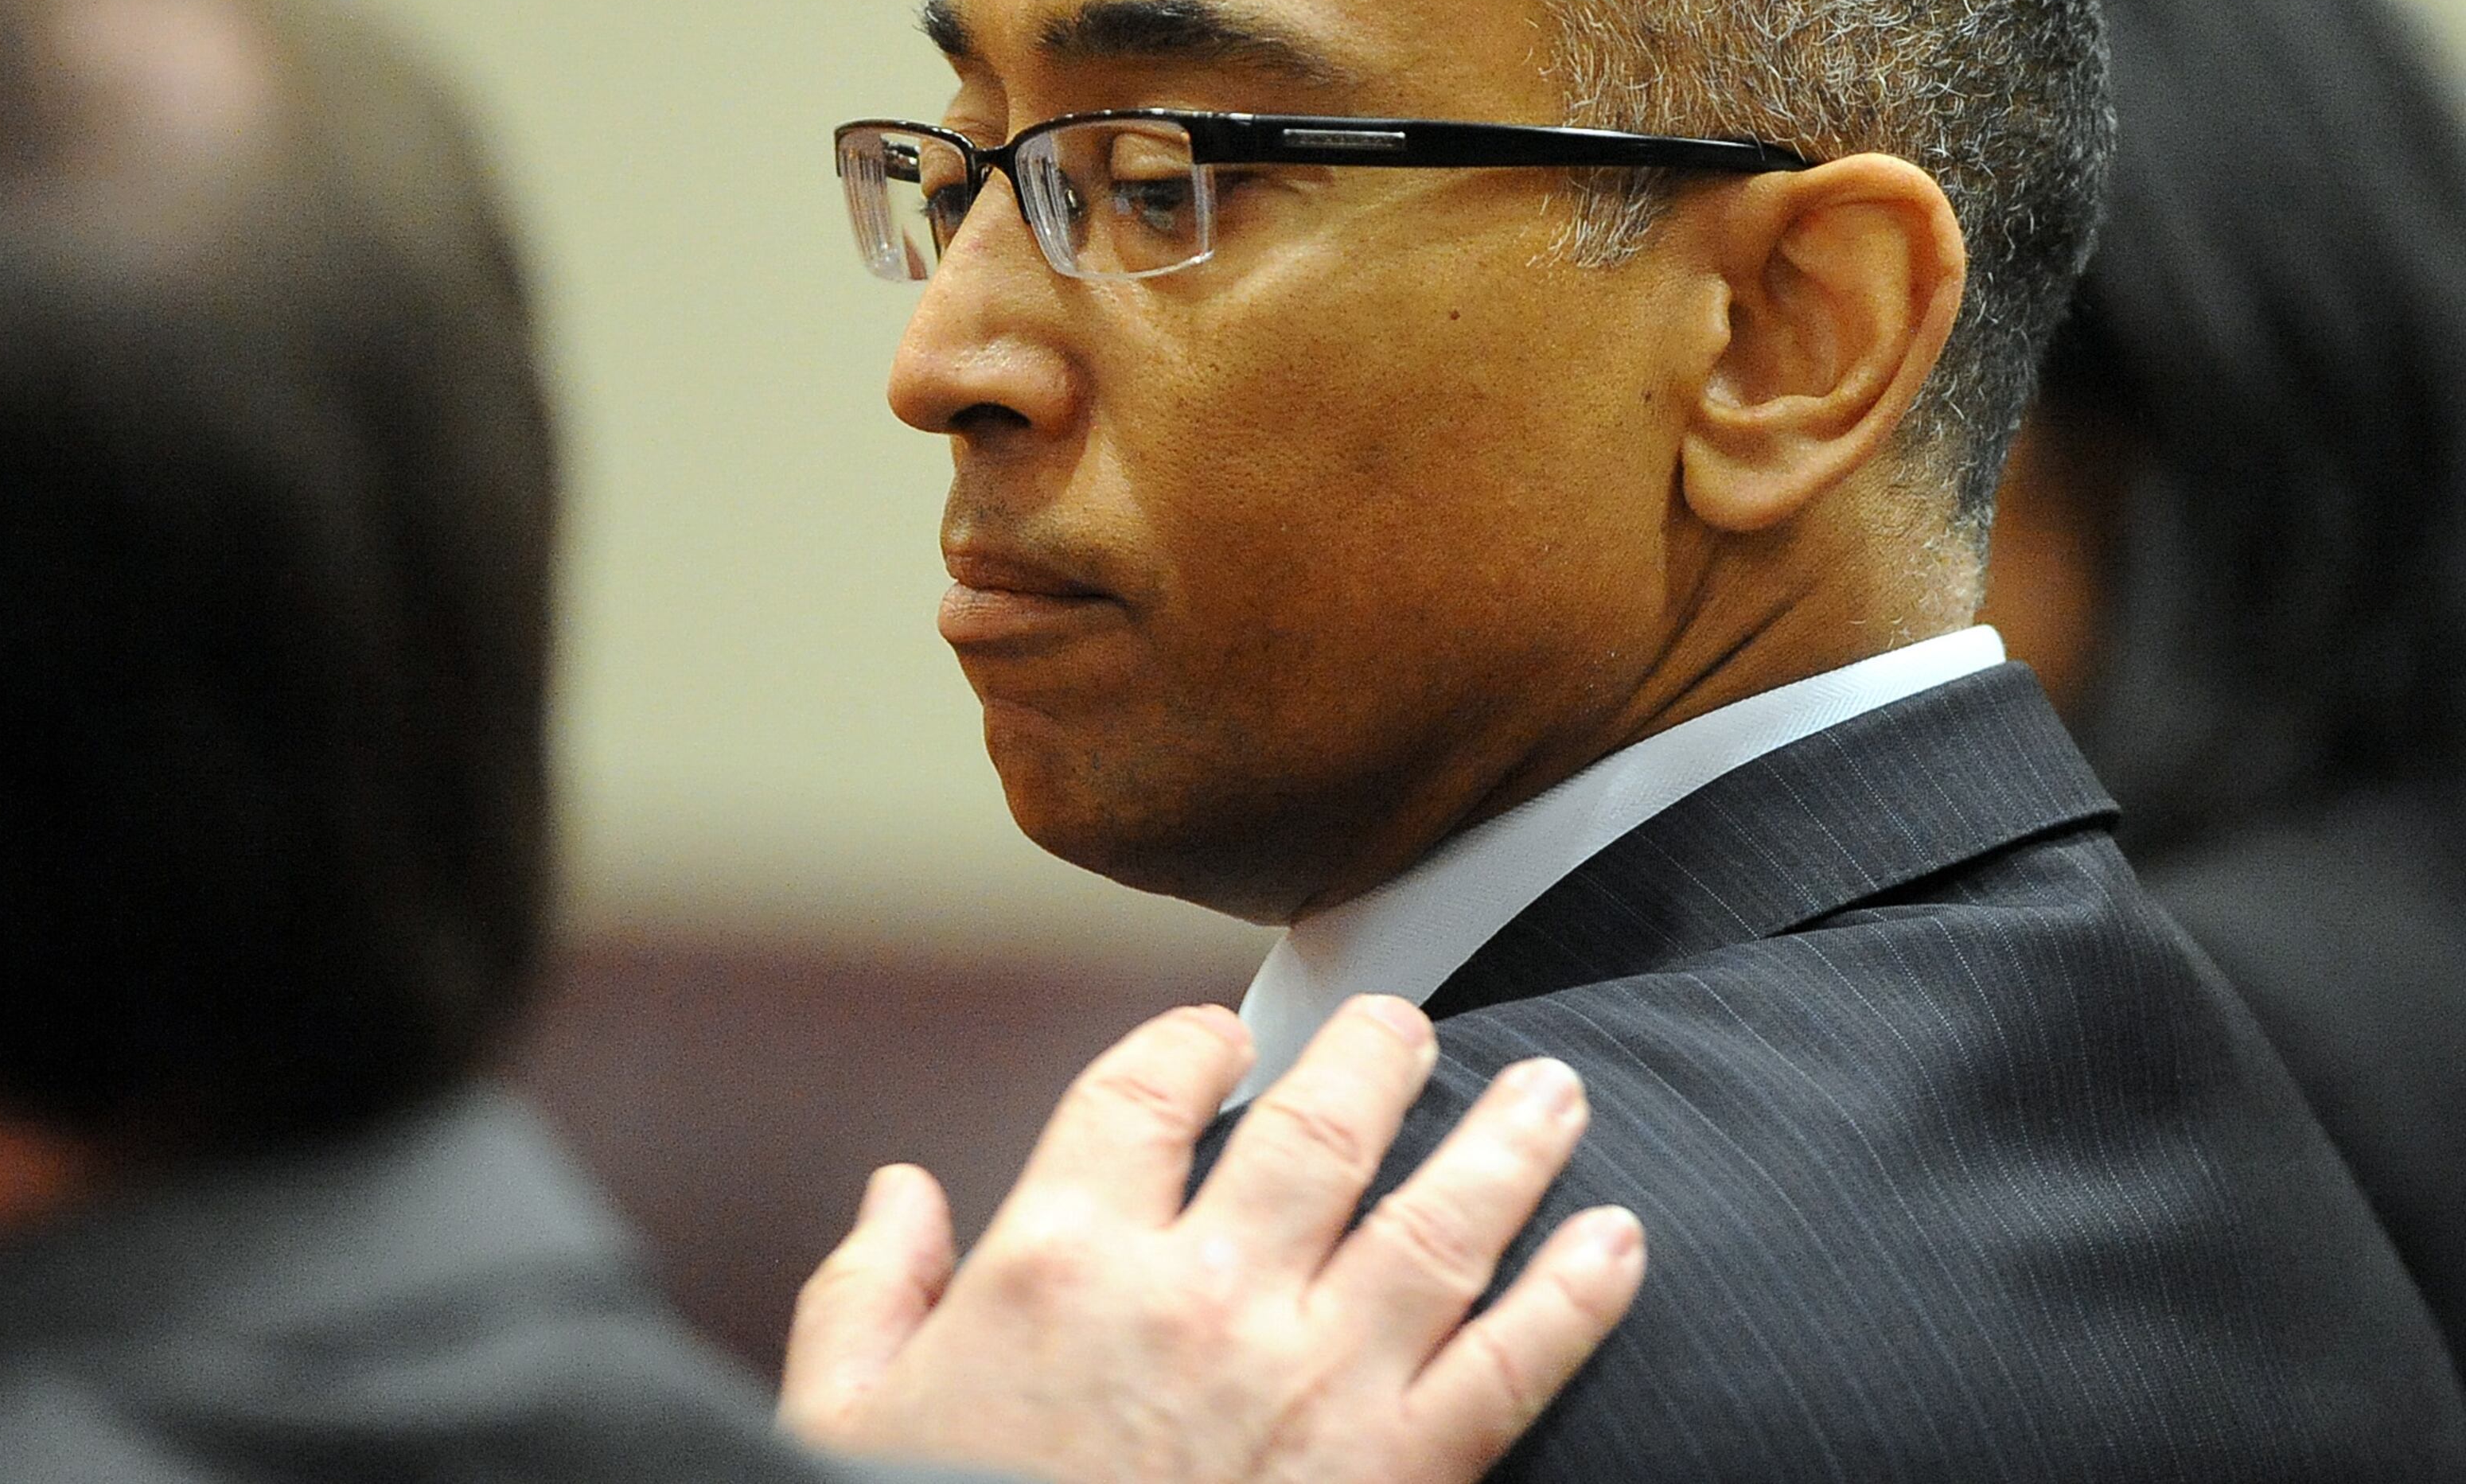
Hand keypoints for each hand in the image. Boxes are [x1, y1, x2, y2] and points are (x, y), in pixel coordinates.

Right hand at [778, 994, 1642, 1483]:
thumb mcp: (846, 1416)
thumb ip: (872, 1291)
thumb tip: (902, 1193)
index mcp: (1061, 1260)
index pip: (1145, 1090)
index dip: (1191, 1044)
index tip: (1223, 1038)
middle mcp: (1200, 1295)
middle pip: (1319, 1125)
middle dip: (1381, 1055)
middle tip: (1414, 1027)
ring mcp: (1309, 1384)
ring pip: (1440, 1222)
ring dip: (1510, 1142)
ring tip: (1554, 1089)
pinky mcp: (1394, 1478)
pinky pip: (1510, 1367)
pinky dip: (1576, 1297)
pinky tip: (1619, 1241)